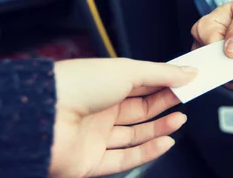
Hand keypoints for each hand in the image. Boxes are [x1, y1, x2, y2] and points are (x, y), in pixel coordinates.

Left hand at [50, 58, 196, 177]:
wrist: (44, 115)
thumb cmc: (78, 84)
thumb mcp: (128, 70)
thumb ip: (161, 74)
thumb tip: (189, 72)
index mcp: (105, 84)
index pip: (142, 84)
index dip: (165, 83)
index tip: (187, 81)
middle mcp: (99, 109)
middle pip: (140, 110)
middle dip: (165, 105)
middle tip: (187, 99)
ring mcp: (95, 136)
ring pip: (135, 135)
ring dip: (160, 128)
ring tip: (180, 119)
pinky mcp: (91, 161)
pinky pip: (124, 158)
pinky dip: (148, 151)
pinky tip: (166, 142)